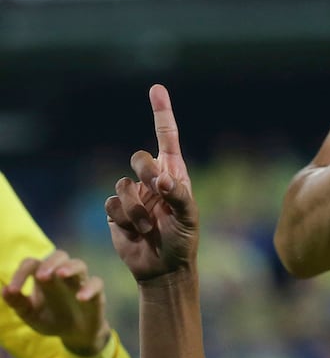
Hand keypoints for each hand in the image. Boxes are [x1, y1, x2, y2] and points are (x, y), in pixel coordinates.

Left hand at [2, 250, 110, 355]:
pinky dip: (89, 288)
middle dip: (50, 263)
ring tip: (61, 275)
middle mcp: (61, 275)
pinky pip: (96, 283)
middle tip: (41, 277)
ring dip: (70, 267)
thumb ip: (18, 303)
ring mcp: (80, 282)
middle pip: (59, 255)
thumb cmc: (51, 320)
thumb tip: (5, 290)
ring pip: (79, 264)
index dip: (20, 273)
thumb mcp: (30, 315)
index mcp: (43, 276)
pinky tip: (80, 298)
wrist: (74, 335)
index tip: (13, 290)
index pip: (32, 264)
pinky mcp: (96, 293)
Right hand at [106, 84, 198, 281]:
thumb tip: (161, 179)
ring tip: (150, 227)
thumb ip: (178, 195)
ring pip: (123, 185)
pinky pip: (111, 204)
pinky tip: (135, 232)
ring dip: (137, 210)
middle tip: (159, 193)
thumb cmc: (183, 241)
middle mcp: (152, 181)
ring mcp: (132, 195)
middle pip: (139, 158)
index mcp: (174, 176)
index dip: (162, 113)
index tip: (157, 89)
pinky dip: (125, 219)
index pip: (167, 139)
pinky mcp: (115, 210)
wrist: (163, 268)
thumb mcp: (189, 218)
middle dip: (147, 174)